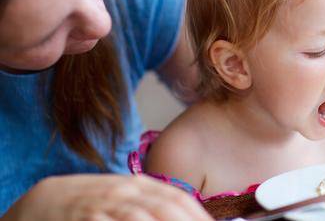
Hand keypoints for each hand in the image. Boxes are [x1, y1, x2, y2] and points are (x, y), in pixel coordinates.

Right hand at [3, 174, 212, 220]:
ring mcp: (106, 205)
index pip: (178, 199)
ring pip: (141, 217)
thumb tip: (188, 215)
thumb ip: (153, 205)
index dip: (199, 216)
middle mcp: (127, 192)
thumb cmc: (95, 202)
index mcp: (140, 185)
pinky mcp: (87, 218)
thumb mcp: (126, 197)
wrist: (47, 200)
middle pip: (166, 208)